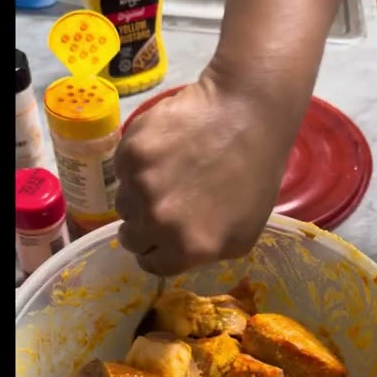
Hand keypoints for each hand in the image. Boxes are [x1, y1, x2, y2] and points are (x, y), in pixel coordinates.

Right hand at [115, 70, 292, 276]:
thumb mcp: (244, 231)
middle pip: (131, 236)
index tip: (159, 236)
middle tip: (164, 200)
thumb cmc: (255, 172)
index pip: (151, 265)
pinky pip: (122, 169)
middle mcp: (159, 223)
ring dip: (139, 192)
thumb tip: (178, 255)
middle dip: (144, 224)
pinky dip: (137, 162)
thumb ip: (205, 253)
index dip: (156, 250)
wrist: (247, 110)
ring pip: (123, 201)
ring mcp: (141, 187)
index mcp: (188, 249)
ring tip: (170, 170)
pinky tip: (166, 147)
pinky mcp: (130, 154)